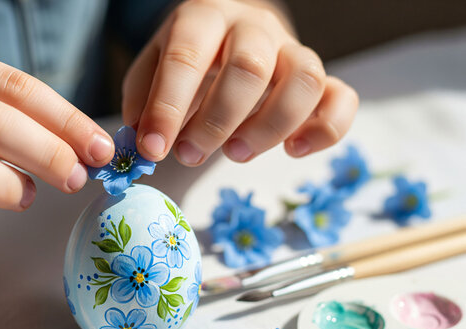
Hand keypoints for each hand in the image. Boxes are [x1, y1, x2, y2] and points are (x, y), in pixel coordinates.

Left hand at [122, 0, 357, 164]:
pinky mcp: (320, 77)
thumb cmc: (189, 57)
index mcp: (204, 17)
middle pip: (249, 68)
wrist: (230, 33)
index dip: (168, 107)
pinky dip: (325, 130)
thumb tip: (142, 145)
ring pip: (303, 80)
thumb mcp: (152, 69)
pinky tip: (294, 150)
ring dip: (269, 127)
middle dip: (216, 121)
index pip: (187, 57)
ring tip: (236, 154)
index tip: (152, 149)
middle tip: (190, 155)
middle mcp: (253, 27)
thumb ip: (143, 102)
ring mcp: (291, 49)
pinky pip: (342, 98)